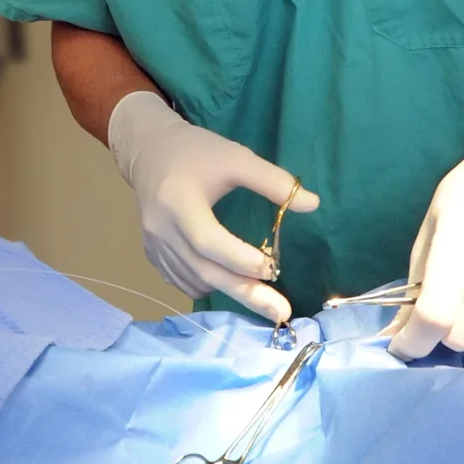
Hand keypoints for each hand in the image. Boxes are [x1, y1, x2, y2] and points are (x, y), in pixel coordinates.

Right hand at [107, 91, 317, 322]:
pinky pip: (183, 281)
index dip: (238, 258)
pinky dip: (209, 286)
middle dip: (244, 292)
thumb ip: (273, 181)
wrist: (150, 150)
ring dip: (229, 291)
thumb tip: (313, 204)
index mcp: (178, 201)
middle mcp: (161, 229)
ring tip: (265, 299)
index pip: (207, 240)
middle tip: (281, 313)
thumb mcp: (237, 157)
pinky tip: (230, 281)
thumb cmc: (197, 151)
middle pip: (203, 270)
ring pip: (195, 280)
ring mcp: (153, 245)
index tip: (272, 269)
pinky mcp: (152, 255)